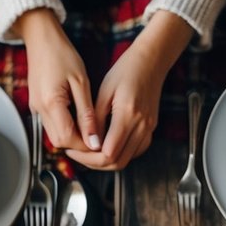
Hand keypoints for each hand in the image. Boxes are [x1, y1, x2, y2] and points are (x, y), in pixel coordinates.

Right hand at [15, 9, 100, 153]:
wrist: (41, 39)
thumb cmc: (61, 53)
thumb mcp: (81, 82)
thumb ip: (87, 114)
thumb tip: (94, 140)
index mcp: (51, 102)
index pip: (67, 138)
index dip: (85, 144)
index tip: (99, 140)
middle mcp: (39, 110)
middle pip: (59, 142)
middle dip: (79, 144)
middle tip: (96, 135)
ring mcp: (36, 109)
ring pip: (55, 136)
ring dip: (72, 136)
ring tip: (89, 125)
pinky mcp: (37, 107)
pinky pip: (52, 126)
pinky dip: (66, 127)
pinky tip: (77, 118)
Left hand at [67, 10, 193, 170]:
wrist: (151, 61)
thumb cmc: (126, 70)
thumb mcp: (104, 91)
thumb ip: (96, 120)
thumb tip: (88, 142)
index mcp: (128, 114)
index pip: (108, 153)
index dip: (88, 158)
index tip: (73, 151)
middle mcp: (141, 125)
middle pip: (117, 162)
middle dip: (94, 164)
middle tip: (78, 155)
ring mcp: (148, 129)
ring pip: (126, 160)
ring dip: (106, 162)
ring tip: (89, 151)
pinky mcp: (150, 130)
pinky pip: (134, 152)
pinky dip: (120, 154)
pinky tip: (106, 146)